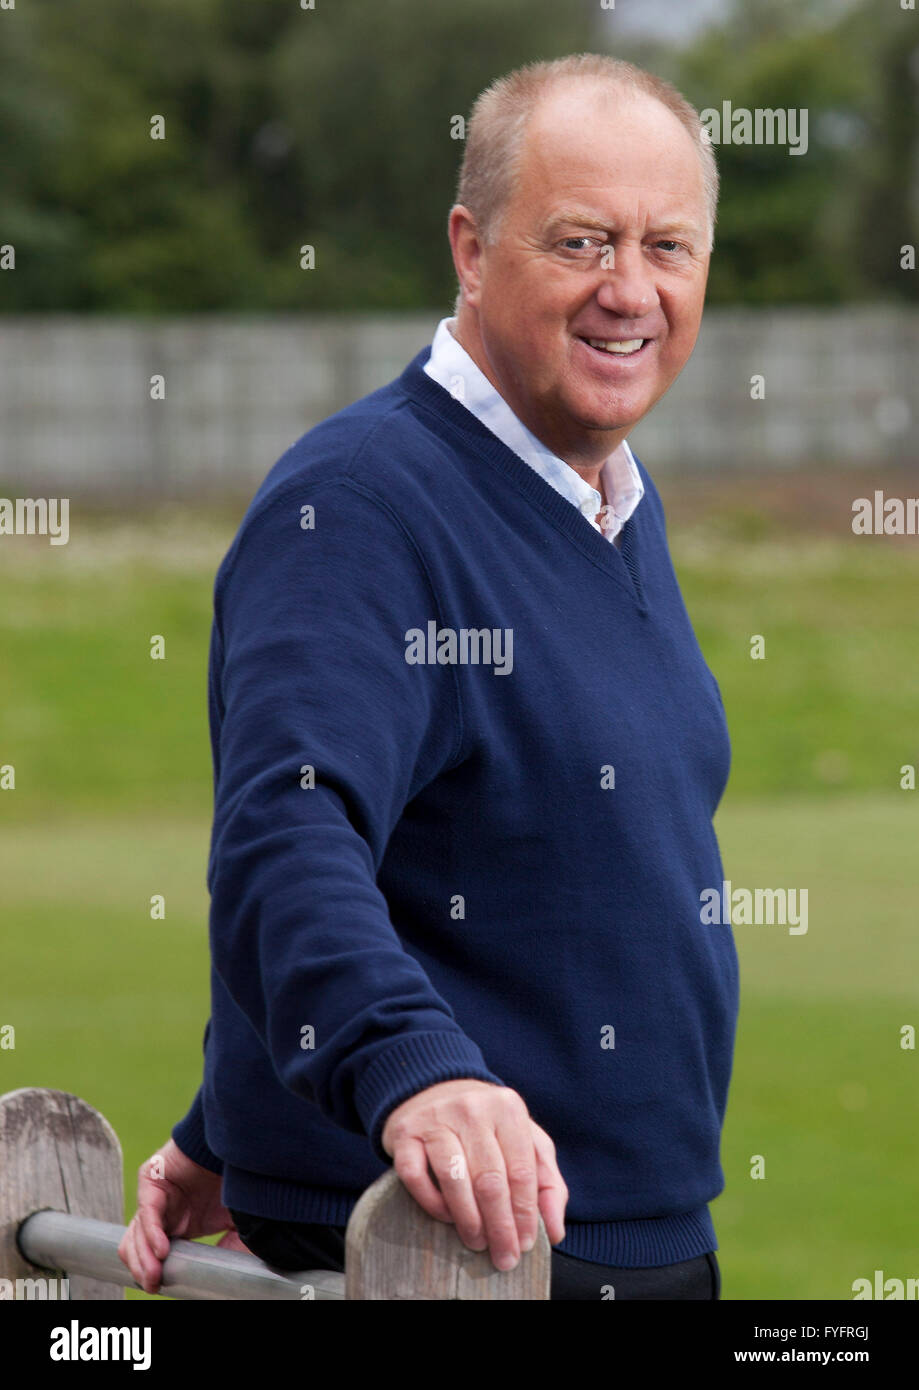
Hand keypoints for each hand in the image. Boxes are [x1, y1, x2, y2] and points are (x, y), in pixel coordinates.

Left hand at [117, 1138, 247, 1293]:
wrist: (240, 1145)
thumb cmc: (240, 1179)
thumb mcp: (238, 1223)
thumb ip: (232, 1247)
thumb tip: (226, 1274)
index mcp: (179, 1225)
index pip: (149, 1254)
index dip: (150, 1273)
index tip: (161, 1288)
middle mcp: (163, 1212)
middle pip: (136, 1248)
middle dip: (143, 1270)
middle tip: (156, 1286)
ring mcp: (155, 1196)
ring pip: (135, 1234)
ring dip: (144, 1258)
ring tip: (156, 1276)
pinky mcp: (152, 1178)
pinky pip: (147, 1212)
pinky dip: (153, 1234)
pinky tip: (164, 1249)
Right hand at [381, 1078, 567, 1271]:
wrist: (435, 1090)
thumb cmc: (488, 1126)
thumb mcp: (526, 1141)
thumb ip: (546, 1181)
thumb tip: (554, 1231)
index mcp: (508, 1107)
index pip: (521, 1170)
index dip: (525, 1213)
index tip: (526, 1245)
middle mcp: (472, 1108)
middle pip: (489, 1179)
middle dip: (500, 1226)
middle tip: (504, 1257)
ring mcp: (435, 1118)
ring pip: (454, 1179)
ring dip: (469, 1220)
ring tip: (478, 1243)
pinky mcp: (405, 1133)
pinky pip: (416, 1176)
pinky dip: (433, 1203)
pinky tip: (447, 1218)